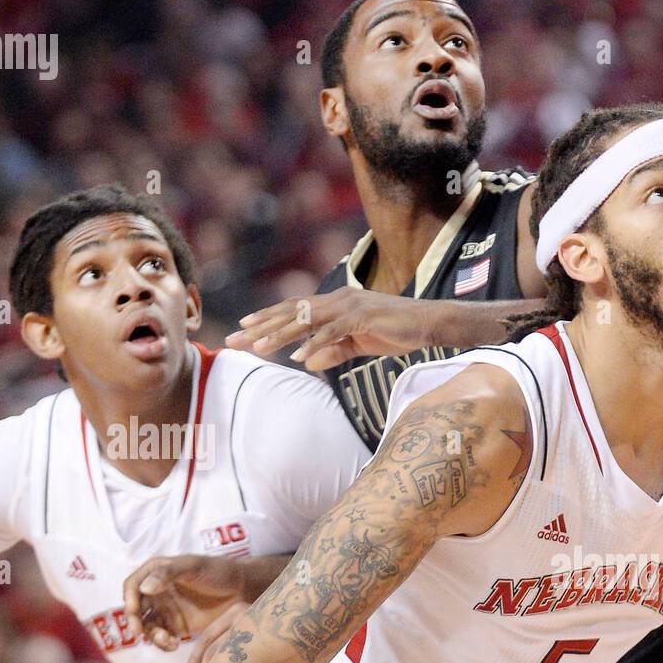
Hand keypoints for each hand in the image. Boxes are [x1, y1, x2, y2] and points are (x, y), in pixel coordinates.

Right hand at [123, 553, 250, 652]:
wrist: (242, 589)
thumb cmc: (218, 571)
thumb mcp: (193, 567)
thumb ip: (168, 574)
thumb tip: (144, 588)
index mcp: (156, 573)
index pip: (132, 586)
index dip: (128, 599)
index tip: (132, 611)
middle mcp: (156, 592)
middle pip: (136, 609)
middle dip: (135, 622)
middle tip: (139, 633)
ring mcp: (166, 610)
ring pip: (148, 627)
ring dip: (151, 636)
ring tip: (167, 640)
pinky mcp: (177, 627)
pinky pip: (163, 638)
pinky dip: (163, 644)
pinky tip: (174, 645)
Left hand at [225, 288, 435, 370]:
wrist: (427, 323)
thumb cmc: (396, 332)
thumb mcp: (358, 345)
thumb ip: (333, 351)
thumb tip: (306, 363)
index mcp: (334, 303)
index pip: (293, 310)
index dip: (266, 318)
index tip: (242, 329)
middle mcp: (337, 299)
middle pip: (290, 312)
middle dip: (260, 326)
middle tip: (234, 338)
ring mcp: (349, 306)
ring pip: (306, 320)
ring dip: (280, 334)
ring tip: (258, 347)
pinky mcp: (362, 318)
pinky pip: (333, 332)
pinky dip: (314, 344)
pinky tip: (299, 358)